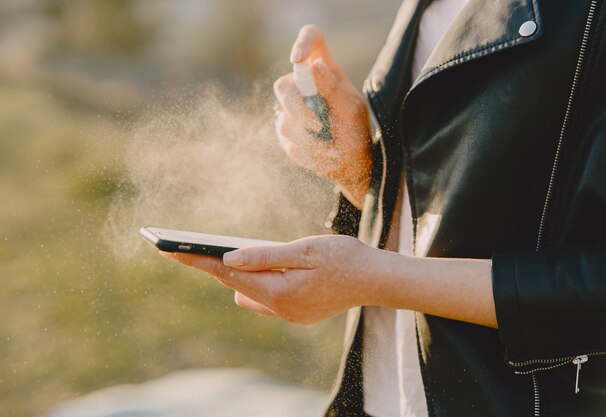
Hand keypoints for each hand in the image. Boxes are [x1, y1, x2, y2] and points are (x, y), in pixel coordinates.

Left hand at [160, 235, 374, 323]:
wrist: (376, 280)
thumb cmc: (344, 259)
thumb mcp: (304, 250)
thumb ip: (265, 255)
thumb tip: (230, 256)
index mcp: (279, 292)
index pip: (228, 273)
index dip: (198, 260)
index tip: (170, 250)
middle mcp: (280, 309)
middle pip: (234, 286)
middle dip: (214, 266)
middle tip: (189, 249)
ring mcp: (289, 315)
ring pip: (250, 295)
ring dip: (239, 275)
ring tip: (229, 253)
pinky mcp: (297, 313)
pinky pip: (266, 298)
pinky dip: (258, 283)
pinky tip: (263, 268)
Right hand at [274, 24, 371, 208]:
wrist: (352, 164)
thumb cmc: (356, 132)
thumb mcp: (351, 109)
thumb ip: (332, 88)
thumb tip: (313, 65)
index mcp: (326, 70)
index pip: (312, 38)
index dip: (302, 42)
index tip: (298, 60)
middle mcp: (305, 85)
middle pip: (283, 86)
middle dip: (299, 111)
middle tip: (320, 126)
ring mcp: (292, 109)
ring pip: (284, 119)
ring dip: (310, 140)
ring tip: (333, 150)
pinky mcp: (286, 130)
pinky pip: (286, 140)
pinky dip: (307, 154)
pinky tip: (325, 157)